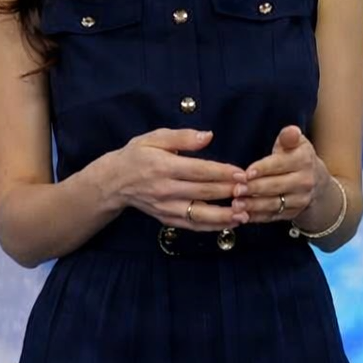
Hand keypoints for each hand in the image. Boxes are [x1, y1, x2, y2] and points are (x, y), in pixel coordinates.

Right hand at [106, 129, 248, 231]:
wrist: (112, 182)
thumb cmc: (137, 156)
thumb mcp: (155, 138)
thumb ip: (182, 137)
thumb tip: (208, 136)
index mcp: (163, 167)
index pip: (198, 171)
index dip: (222, 173)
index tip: (242, 173)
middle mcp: (164, 189)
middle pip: (202, 192)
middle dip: (228, 192)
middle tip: (250, 191)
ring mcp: (165, 207)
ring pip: (198, 214)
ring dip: (223, 216)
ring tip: (244, 214)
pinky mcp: (165, 219)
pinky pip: (191, 225)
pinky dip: (210, 226)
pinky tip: (229, 224)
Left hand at [231, 125, 328, 224]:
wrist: (317, 182)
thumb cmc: (296, 158)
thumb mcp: (296, 143)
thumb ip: (289, 137)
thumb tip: (291, 131)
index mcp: (303, 160)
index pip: (280, 164)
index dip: (263, 169)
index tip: (246, 173)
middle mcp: (304, 181)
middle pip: (276, 186)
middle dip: (254, 189)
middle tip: (235, 190)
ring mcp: (300, 199)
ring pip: (274, 204)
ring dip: (253, 205)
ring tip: (235, 205)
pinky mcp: (293, 213)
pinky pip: (273, 216)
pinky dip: (257, 217)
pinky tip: (242, 215)